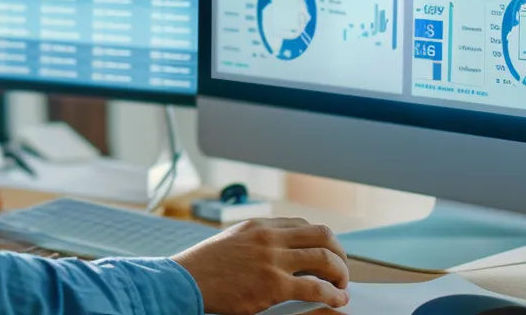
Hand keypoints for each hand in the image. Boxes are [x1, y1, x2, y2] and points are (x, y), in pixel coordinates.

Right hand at [171, 217, 351, 314]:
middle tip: (341, 270)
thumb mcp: (232, 242)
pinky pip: (316, 288)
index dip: (321, 240)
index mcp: (259, 226)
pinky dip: (333, 294)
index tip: (326, 253)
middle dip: (339, 253)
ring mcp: (273, 260)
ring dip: (340, 274)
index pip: (303, 225)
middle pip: (322, 236)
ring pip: (325, 259)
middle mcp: (270, 238)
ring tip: (341, 286)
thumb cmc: (204, 267)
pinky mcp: (274, 285)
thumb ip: (257, 243)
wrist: (185, 281)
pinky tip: (336, 300)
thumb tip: (282, 256)